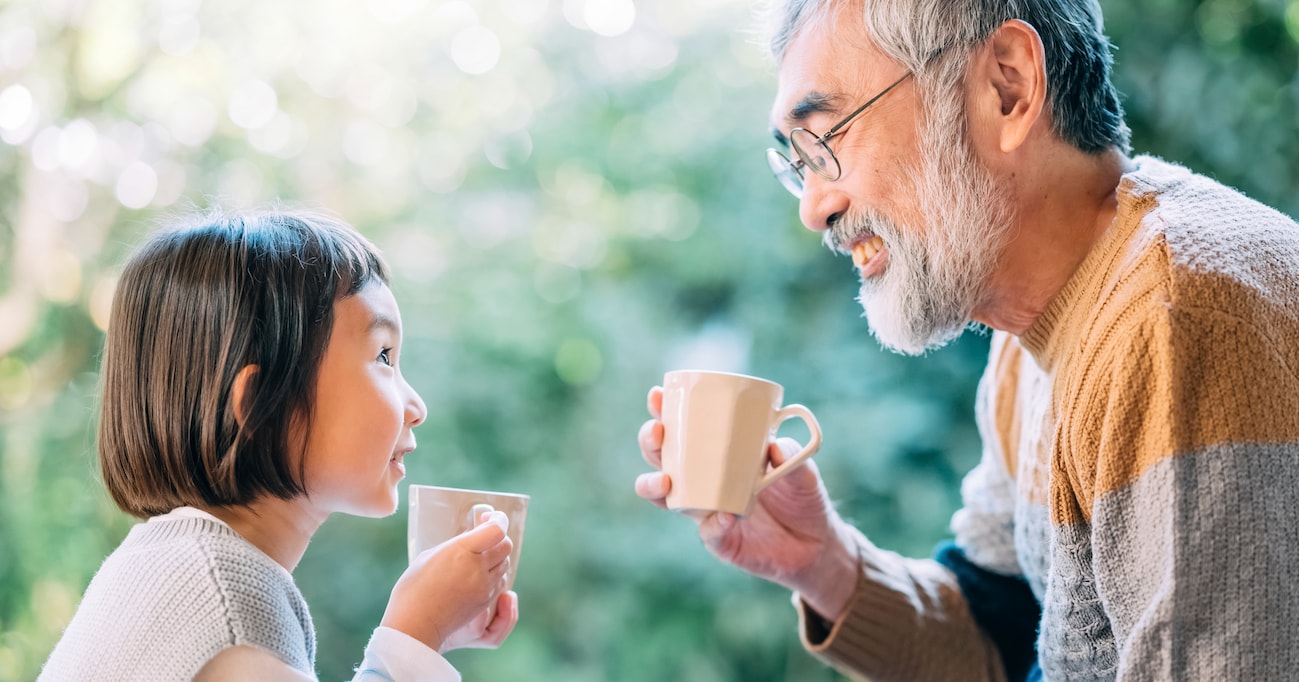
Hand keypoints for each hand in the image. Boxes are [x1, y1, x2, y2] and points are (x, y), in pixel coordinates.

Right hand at [380, 511, 517, 651]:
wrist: (415, 624)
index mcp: (463, 551)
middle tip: (486, 536)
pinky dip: (493, 574)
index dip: (498, 520)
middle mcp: (478, 568)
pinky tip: (478, 573)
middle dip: (498, 538)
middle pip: (505, 546)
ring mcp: (484, 587)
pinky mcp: (484, 601)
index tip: (489, 517)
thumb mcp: (432, 556)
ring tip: (480, 556)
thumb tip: (473, 540)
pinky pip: (498, 582)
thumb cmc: (414, 588)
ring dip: (497, 557)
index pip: (496, 530)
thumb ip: (457, 546)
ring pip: (505, 564)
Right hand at [634, 386, 858, 619]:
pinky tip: (723, 516)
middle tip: (657, 432)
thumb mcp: (802, 469)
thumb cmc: (801, 496)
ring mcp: (707, 510)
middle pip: (660, 457)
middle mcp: (702, 480)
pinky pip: (708, 533)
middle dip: (650, 442)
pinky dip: (713, 525)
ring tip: (664, 480)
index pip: (682, 428)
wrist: (816, 543)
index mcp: (716, 453)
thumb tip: (772, 445)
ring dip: (653, 486)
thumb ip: (791, 455)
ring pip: (664, 497)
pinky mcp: (720, 540)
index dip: (663, 411)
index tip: (658, 396)